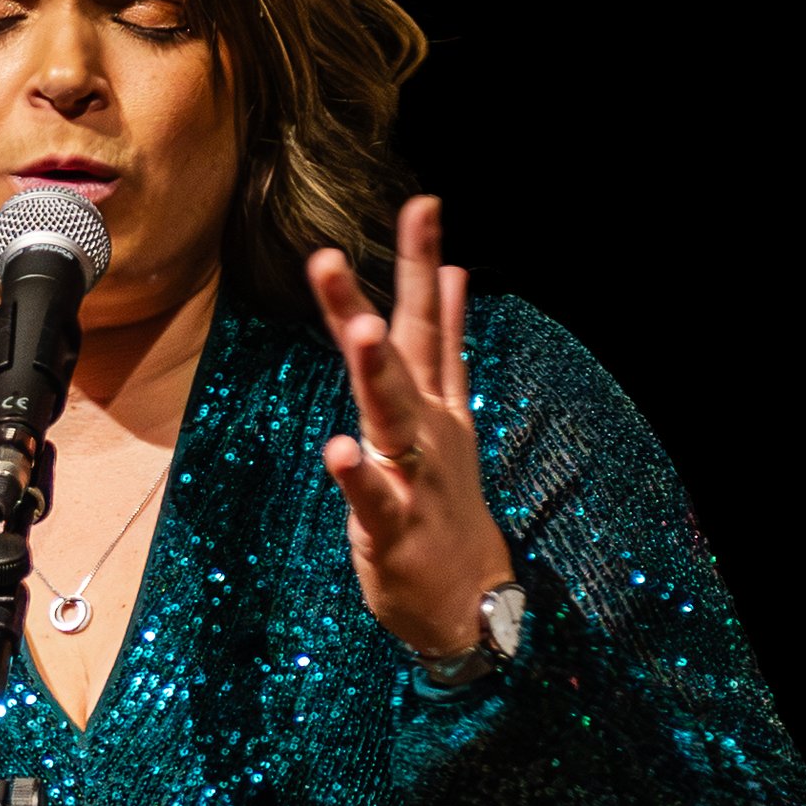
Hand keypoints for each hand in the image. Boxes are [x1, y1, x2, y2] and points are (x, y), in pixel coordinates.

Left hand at [309, 194, 514, 657]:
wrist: (475, 603)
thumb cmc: (448, 504)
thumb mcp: (450, 416)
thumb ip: (446, 345)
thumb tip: (453, 274)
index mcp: (435, 402)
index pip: (428, 320)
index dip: (424, 262)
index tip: (422, 202)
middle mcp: (427, 429)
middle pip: (399, 357)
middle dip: (365, 304)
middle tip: (330, 256)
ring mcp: (414, 475)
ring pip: (392, 416)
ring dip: (376, 374)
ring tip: (362, 331)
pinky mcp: (395, 527)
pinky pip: (373, 498)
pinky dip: (358, 474)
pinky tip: (340, 449)